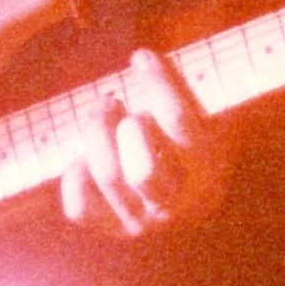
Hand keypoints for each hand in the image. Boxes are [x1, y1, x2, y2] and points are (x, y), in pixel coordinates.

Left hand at [59, 49, 222, 234]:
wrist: (184, 194)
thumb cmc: (188, 141)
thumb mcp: (201, 115)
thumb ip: (180, 91)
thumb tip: (142, 58)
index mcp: (209, 172)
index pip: (181, 126)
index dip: (159, 86)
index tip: (141, 57)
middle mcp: (177, 205)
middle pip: (143, 170)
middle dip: (125, 127)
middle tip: (115, 101)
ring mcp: (141, 222)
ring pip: (108, 178)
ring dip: (96, 134)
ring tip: (101, 110)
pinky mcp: (108, 228)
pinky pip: (79, 206)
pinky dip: (75, 175)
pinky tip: (87, 157)